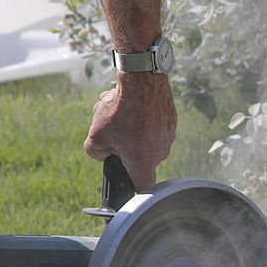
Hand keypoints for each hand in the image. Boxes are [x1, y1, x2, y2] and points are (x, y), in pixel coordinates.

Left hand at [83, 72, 176, 189]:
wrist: (142, 79)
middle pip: (140, 158)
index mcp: (144, 162)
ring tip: (119, 111)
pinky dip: (143, 118)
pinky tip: (131, 103)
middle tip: (112, 131)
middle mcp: (161, 152)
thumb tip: (103, 154)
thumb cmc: (120, 110)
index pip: (142, 187)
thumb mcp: (95, 136)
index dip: (131, 184)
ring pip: (145, 139)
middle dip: (123, 146)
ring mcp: (168, 135)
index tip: (123, 176)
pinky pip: (154, 125)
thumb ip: (96, 154)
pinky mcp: (171, 119)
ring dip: (131, 129)